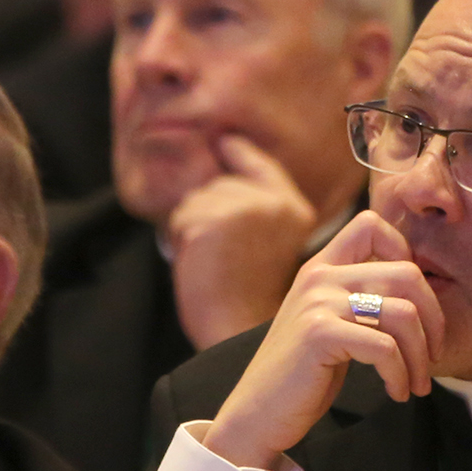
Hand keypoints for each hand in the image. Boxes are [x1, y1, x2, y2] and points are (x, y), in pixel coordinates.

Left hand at [166, 135, 322, 349]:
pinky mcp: (209, 224)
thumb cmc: (251, 293)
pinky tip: (199, 263)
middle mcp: (271, 203)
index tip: (224, 142)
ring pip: (196, 200)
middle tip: (221, 252)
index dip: (239, 153)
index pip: (259, 163)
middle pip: (219, 184)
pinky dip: (180, 241)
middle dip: (209, 212)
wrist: (240, 328)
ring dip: (193, 227)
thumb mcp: (270, 240)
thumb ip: (257, 202)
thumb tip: (224, 148)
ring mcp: (241, 210)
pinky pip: (179, 218)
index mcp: (292, 208)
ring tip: (213, 259)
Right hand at [203, 211, 444, 469]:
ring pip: (403, 313)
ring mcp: (317, 302)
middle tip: (432, 356)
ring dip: (420, 357)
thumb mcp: (330, 323)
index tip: (416, 303)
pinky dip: (400, 374)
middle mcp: (319, 276)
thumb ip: (361, 300)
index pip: (371, 225)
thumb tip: (422, 298)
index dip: (406, 255)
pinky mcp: (319, 334)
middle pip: (406, 273)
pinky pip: (385, 347)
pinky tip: (396, 392)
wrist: (259, 413)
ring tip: (416, 384)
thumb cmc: (303, 374)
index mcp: (321, 268)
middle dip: (433, 319)